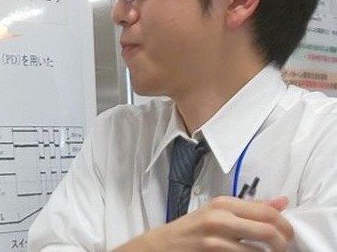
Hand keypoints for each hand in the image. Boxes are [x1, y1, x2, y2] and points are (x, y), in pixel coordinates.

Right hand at [114, 196, 293, 250]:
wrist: (162, 246)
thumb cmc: (191, 230)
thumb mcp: (218, 213)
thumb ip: (250, 208)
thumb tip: (282, 202)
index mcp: (224, 203)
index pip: (268, 211)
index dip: (286, 226)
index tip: (288, 235)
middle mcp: (220, 218)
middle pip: (269, 231)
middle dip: (283, 244)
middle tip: (282, 250)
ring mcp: (216, 240)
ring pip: (260, 251)